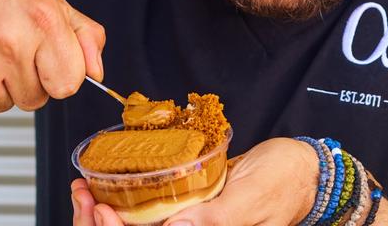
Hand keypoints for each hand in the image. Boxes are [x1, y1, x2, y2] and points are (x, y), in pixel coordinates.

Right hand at [0, 0, 105, 112]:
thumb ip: (82, 34)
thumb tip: (96, 72)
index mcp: (41, 19)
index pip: (68, 84)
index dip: (60, 75)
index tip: (47, 60)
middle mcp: (8, 42)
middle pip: (35, 99)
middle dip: (28, 79)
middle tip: (10, 49)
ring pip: (3, 105)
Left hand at [71, 138, 316, 225]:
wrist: (304, 168)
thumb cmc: (286, 180)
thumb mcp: (253, 196)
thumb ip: (218, 219)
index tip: (101, 212)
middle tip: (83, 196)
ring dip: (107, 218)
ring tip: (85, 192)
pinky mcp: (189, 216)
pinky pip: (149, 219)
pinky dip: (124, 208)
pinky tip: (105, 190)